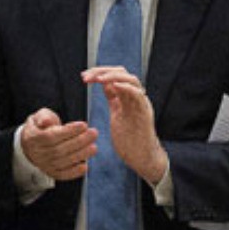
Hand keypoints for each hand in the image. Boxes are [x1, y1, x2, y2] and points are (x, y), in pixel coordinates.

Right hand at [19, 107, 97, 180]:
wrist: (31, 144)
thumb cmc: (40, 127)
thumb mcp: (39, 116)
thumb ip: (43, 116)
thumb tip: (46, 122)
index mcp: (33, 138)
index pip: (51, 136)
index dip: (69, 131)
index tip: (83, 125)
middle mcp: (37, 153)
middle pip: (59, 150)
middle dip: (79, 142)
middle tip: (93, 133)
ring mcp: (44, 164)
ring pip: (63, 162)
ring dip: (80, 155)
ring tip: (93, 147)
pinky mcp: (51, 172)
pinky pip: (62, 174)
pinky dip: (74, 172)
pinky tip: (85, 166)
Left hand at [82, 66, 166, 182]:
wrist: (142, 158)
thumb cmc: (129, 140)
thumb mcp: (117, 114)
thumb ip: (114, 99)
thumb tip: (106, 85)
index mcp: (128, 97)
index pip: (115, 76)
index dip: (99, 72)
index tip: (84, 76)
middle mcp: (136, 98)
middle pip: (122, 73)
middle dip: (102, 71)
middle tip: (86, 77)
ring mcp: (141, 104)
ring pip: (131, 80)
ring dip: (113, 76)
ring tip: (98, 78)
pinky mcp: (144, 114)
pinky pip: (138, 95)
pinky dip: (126, 87)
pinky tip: (113, 86)